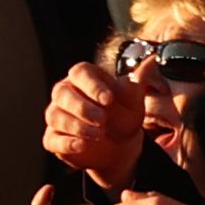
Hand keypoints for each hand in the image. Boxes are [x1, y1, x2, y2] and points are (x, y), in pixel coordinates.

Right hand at [45, 57, 147, 186]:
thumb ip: (138, 79)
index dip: (92, 85)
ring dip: (77, 126)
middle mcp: (65, 93)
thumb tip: (153, 58)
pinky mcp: (53, 137)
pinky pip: (51, 138)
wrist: (119, 144)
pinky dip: (65, 142)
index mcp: (84, 77)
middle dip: (83, 107)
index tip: (109, 99)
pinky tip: (81, 145)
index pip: (80, 73)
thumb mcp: (134, 98)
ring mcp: (57, 115)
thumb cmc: (124, 114)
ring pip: (56, 116)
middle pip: (62, 93)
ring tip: (99, 134)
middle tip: (103, 120)